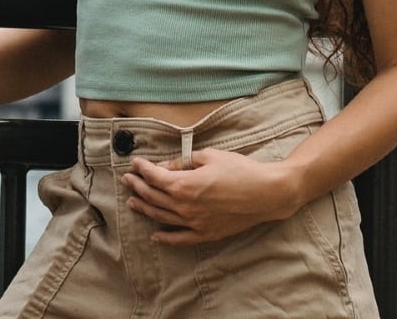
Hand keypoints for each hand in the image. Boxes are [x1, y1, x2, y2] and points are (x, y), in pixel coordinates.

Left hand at [123, 149, 301, 244]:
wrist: (268, 193)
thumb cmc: (241, 170)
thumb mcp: (209, 157)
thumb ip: (183, 162)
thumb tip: (165, 166)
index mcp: (184, 185)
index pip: (154, 176)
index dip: (142, 168)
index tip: (135, 163)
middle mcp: (186, 207)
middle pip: (154, 197)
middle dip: (138, 186)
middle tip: (128, 179)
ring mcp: (195, 223)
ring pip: (162, 217)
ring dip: (145, 208)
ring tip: (133, 202)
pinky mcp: (208, 233)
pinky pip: (181, 239)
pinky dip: (166, 237)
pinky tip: (155, 235)